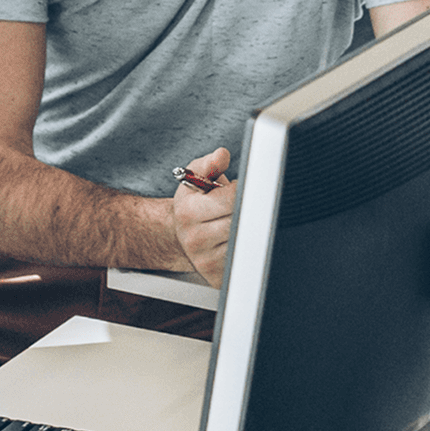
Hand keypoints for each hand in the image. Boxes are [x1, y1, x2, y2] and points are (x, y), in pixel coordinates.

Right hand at [169, 147, 236, 283]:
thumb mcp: (194, 177)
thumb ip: (209, 164)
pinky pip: (245, 260)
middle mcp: (194, 239)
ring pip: (246, 241)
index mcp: (188, 213)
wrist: (180, 234)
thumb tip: (221, 155)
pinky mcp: (217, 275)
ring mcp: (205, 260)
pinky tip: (239, 240)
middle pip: (242, 221)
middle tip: (244, 206)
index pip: (232, 199)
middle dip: (248, 210)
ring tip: (238, 222)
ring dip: (249, 229)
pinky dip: (247, 248)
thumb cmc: (192, 204)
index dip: (242, 190)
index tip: (241, 189)